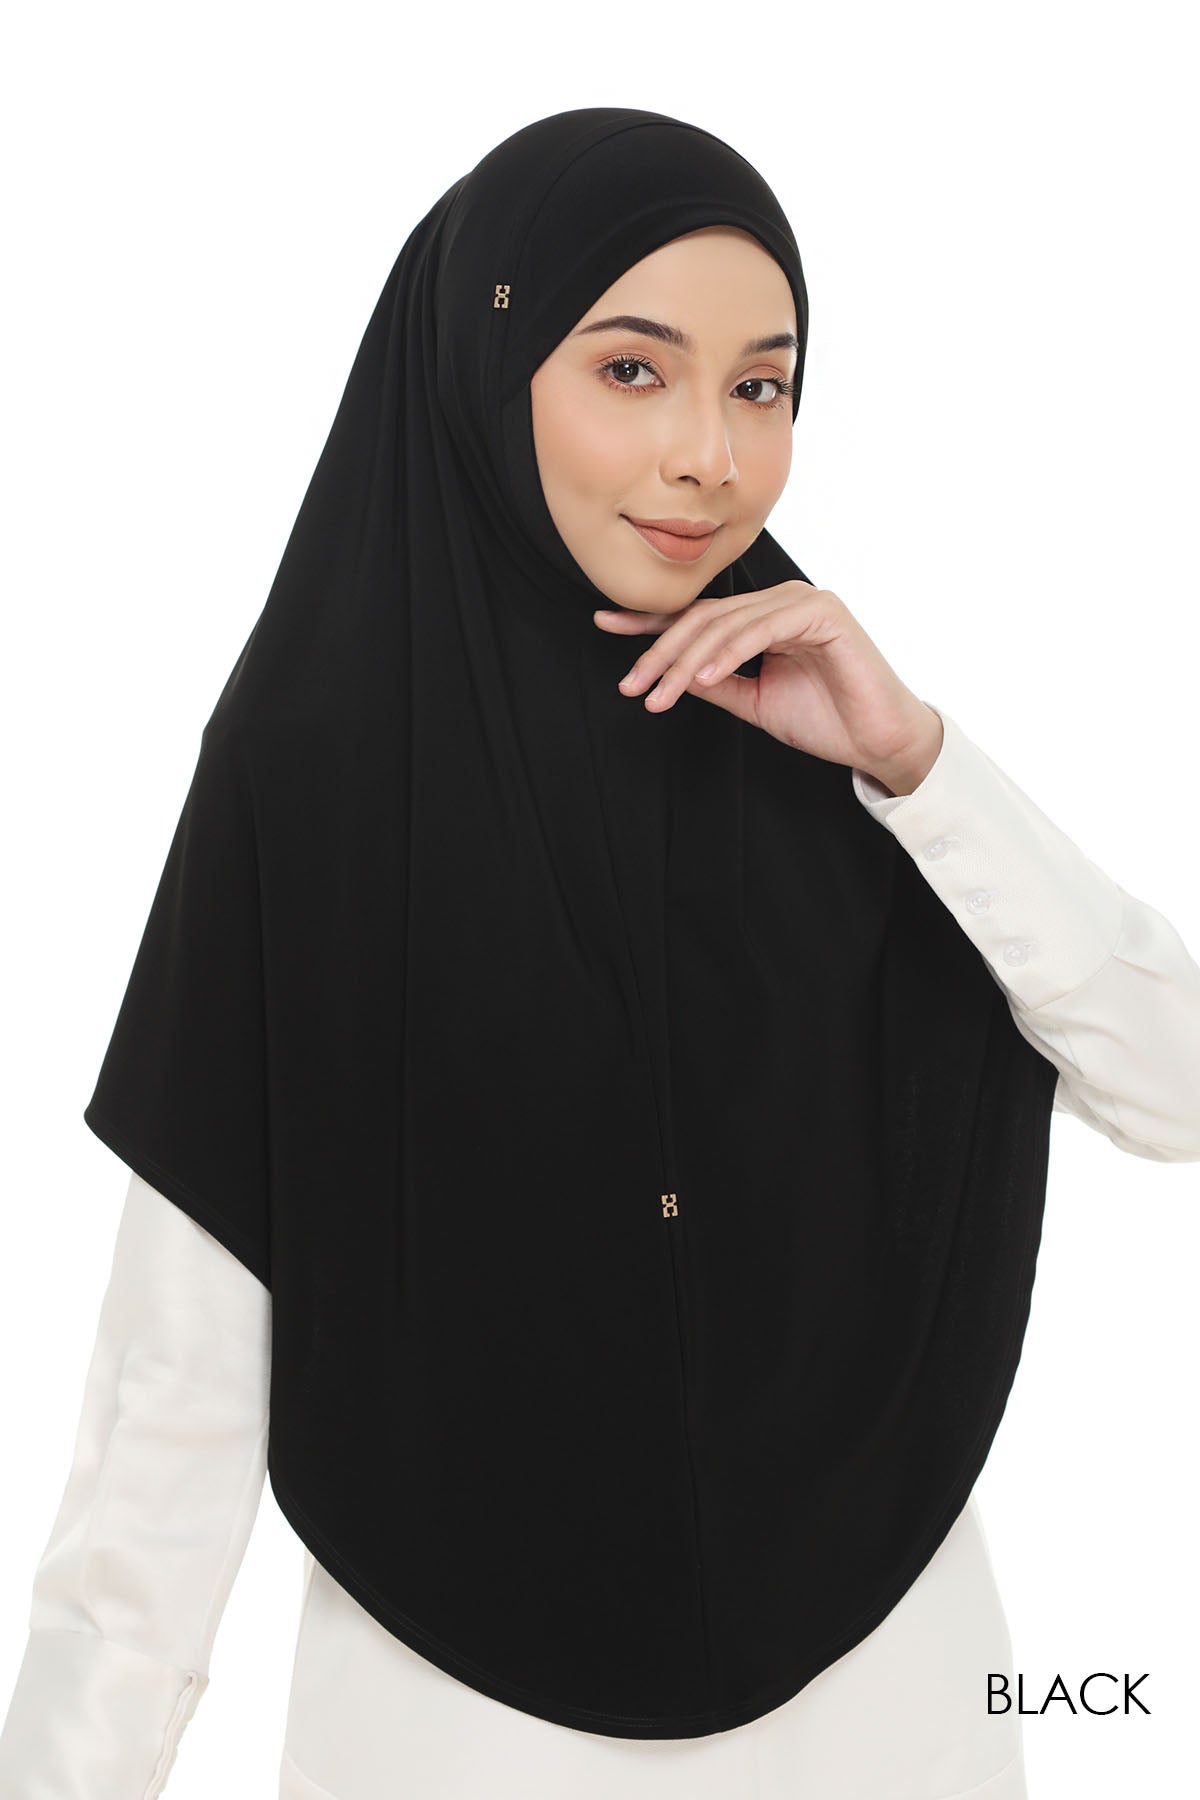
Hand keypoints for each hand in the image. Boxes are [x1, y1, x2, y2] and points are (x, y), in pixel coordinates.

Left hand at [593, 579, 943, 795]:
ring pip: (727, 623)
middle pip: (705, 618)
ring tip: (659, 695)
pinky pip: (762, 628)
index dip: (651, 623)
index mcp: (765, 617)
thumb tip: (672, 674)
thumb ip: (716, 682)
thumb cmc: (826, 720)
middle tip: (631, 686)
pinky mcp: (824, 613)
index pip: (699, 615)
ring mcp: (803, 601)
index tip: (604, 627)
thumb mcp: (754, 701)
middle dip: (661, 653)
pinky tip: (703, 679)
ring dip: (687, 661)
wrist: (880, 741)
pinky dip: (730, 653)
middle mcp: (781, 600)